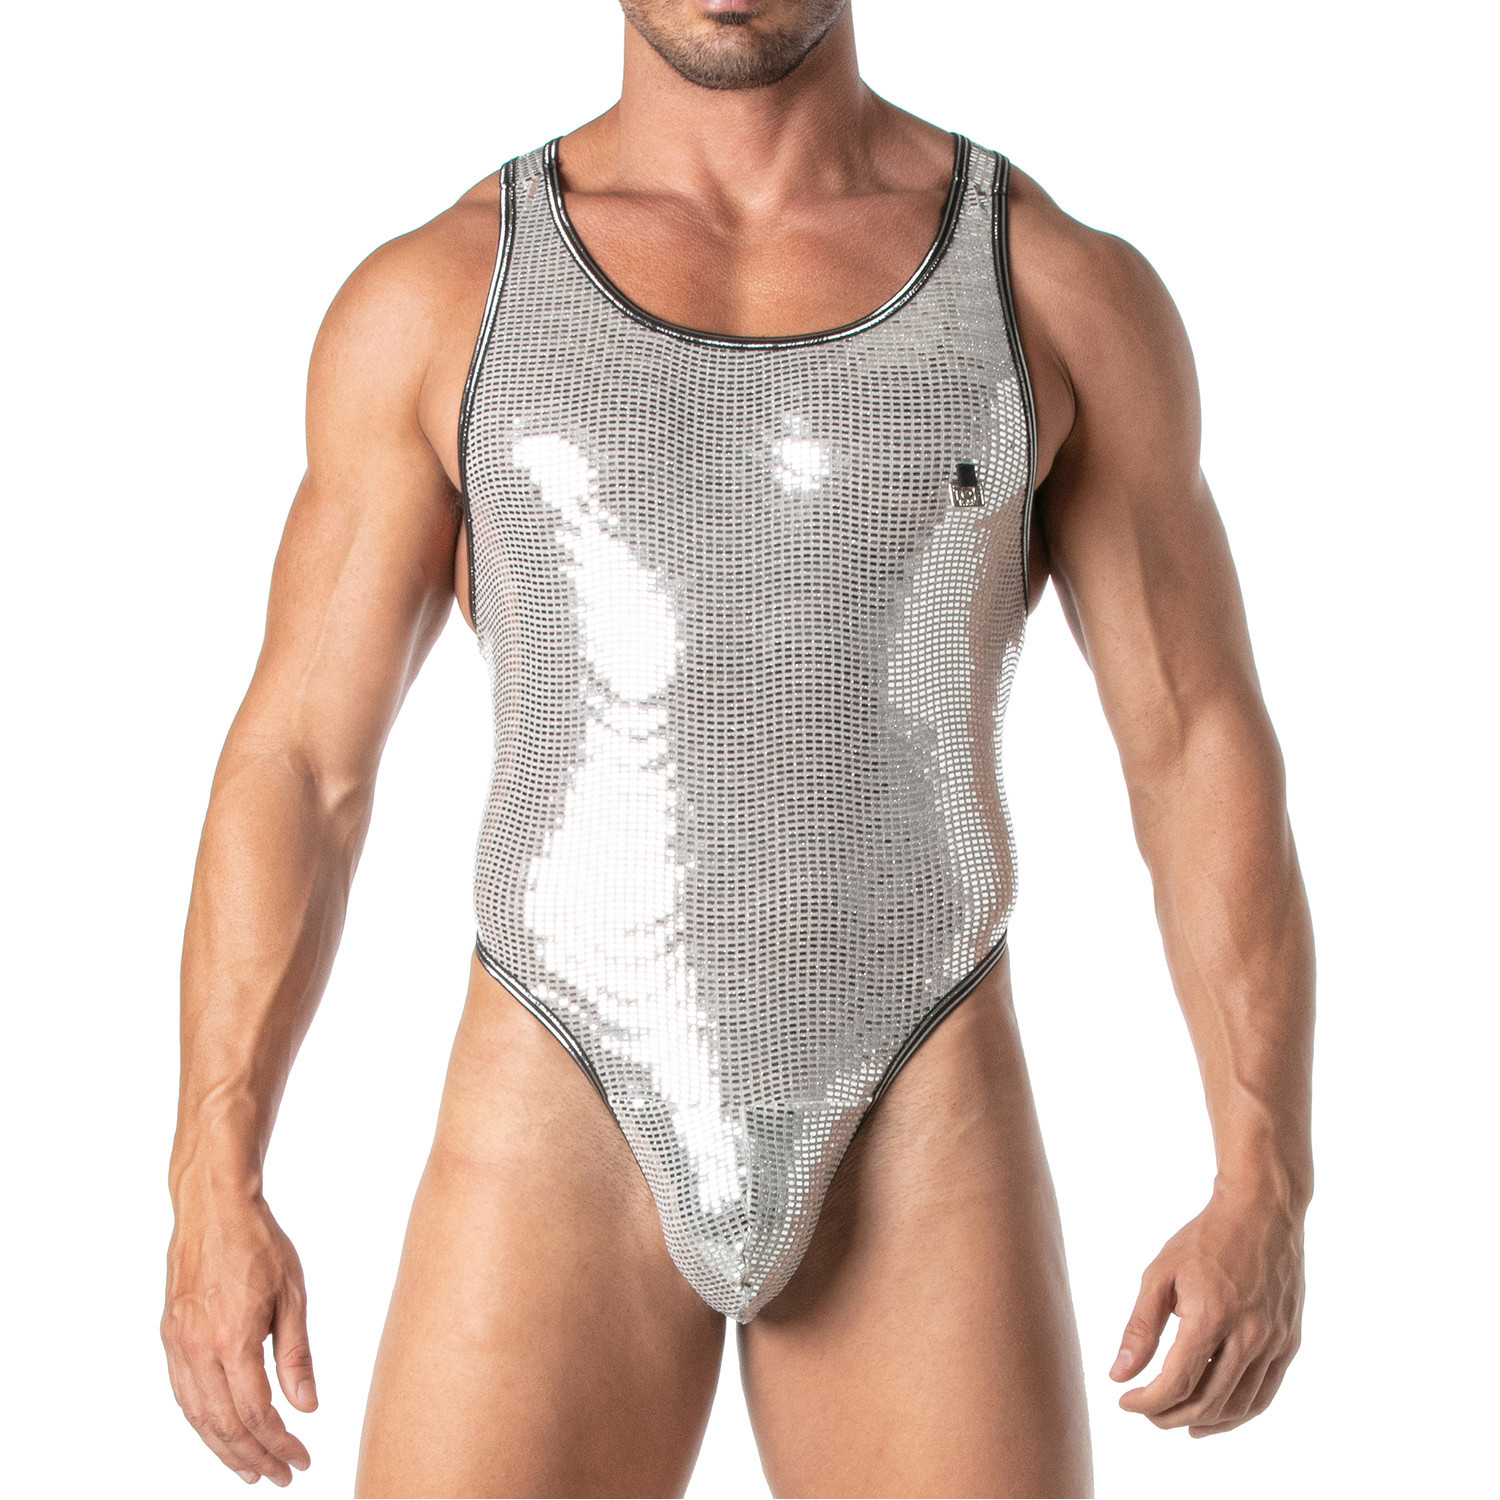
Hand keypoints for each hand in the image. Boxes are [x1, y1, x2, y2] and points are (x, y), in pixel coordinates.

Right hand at [162, 1190, 316, 1483]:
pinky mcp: (169, 1336)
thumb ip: (297, 1355)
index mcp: (232, 1339)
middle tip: (280, 1476)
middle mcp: (198, 1349)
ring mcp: (178, 1344)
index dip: (278, 1443)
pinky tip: (221, 1432)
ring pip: (197, 1416)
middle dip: (253, 1456)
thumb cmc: (260, 1244)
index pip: (256, 1412)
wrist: (214, 1207)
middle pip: (224, 1424)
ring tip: (251, 1467)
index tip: (300, 1460)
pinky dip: (202, 1421)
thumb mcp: (293, 1295)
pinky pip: (183, 1393)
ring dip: (224, 1448)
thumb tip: (306, 1407)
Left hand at [1109, 1187, 1303, 1436]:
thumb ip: (1140, 1328)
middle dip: (1171, 1415)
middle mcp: (1248, 1335)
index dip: (1149, 1401)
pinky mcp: (1288, 1342)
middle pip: (1208, 1401)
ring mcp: (1274, 1342)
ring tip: (1176, 1420)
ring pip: (1239, 1406)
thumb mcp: (1160, 1274)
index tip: (1126, 1401)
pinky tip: (1214, 1415)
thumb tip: (1119, 1375)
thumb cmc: (1205, 1239)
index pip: (1178, 1382)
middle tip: (1147, 1412)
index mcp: (1211, 1315)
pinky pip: (1264, 1394)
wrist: (1262, 1211)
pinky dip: (1237, 1413)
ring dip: (1205, 1422)